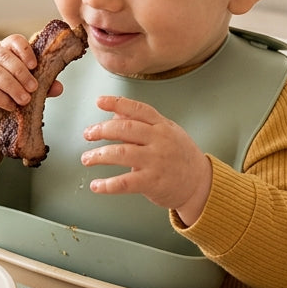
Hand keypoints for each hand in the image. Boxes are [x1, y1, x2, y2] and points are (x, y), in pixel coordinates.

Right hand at [0, 34, 61, 138]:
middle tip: (33, 88)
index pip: (14, 41)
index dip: (25, 51)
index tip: (34, 65)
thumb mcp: (24, 85)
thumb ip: (41, 84)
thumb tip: (58, 88)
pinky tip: (10, 105)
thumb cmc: (5, 89)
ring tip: (24, 99)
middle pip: (4, 56)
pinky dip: (1, 98)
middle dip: (21, 73)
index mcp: (4, 48)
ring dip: (12, 87)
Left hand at [80, 95, 211, 223]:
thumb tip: (115, 113)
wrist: (200, 183)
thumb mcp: (167, 132)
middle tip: (88, 134)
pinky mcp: (152, 182)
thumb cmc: (180, 156)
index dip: (117, 103)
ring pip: (121, 153)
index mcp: (162, 126)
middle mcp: (160, 141)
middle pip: (125, 129)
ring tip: (87, 159)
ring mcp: (156, 161)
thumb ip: (142, 123)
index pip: (138, 109)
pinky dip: (107, 185)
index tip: (99, 101)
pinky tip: (96, 185)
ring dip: (99, 155)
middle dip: (102, 130)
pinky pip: (125, 182)